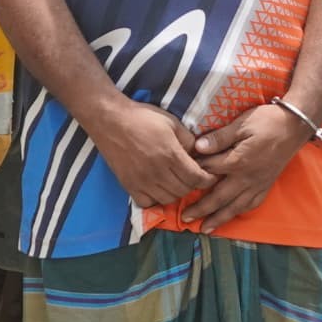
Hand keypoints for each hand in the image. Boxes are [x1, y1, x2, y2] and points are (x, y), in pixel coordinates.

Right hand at [82, 97, 215, 219]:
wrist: (111, 120)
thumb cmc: (143, 117)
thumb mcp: (172, 123)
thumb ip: (189, 140)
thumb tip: (199, 155)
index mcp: (170, 155)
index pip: (196, 178)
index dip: (207, 180)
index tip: (210, 176)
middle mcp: (157, 172)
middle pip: (184, 191)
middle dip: (194, 185)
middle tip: (194, 177)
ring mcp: (142, 181)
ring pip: (168, 199)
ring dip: (177, 193)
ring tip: (177, 182)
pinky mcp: (129, 185)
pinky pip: (147, 203)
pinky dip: (156, 200)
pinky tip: (158, 189)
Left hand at [182, 100, 314, 229]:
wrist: (294, 126)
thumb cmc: (267, 121)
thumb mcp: (241, 123)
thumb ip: (219, 137)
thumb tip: (198, 147)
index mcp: (238, 161)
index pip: (209, 171)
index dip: (194, 174)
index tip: (180, 178)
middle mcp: (246, 177)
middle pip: (219, 197)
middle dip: (202, 209)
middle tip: (186, 218)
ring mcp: (257, 184)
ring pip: (235, 206)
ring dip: (219, 218)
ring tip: (205, 229)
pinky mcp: (266, 185)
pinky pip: (252, 204)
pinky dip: (240, 213)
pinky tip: (232, 216)